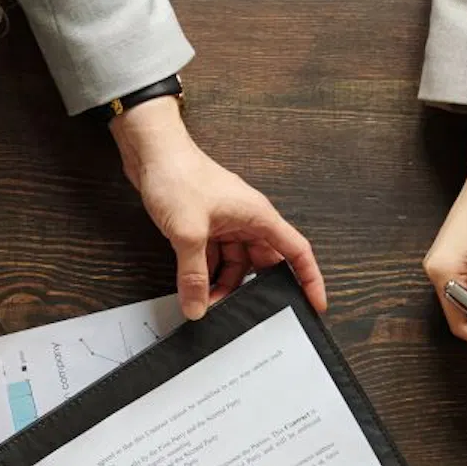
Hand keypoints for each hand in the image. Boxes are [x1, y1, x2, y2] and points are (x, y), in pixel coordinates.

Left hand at [116, 98, 326, 320]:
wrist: (151, 152)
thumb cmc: (178, 175)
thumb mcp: (188, 232)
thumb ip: (194, 274)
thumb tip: (197, 307)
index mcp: (258, 216)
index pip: (297, 251)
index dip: (310, 279)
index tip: (315, 304)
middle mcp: (246, 220)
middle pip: (263, 263)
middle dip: (252, 289)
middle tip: (241, 313)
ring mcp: (226, 222)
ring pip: (236, 263)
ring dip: (223, 284)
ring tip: (205, 302)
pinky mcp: (205, 225)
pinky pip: (214, 257)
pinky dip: (206, 273)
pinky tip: (193, 286)